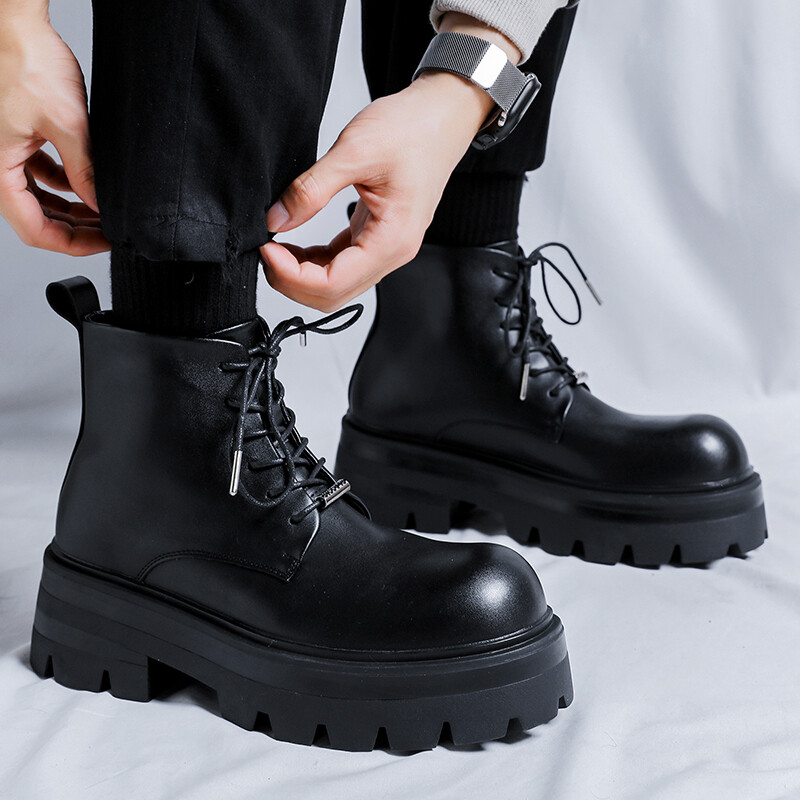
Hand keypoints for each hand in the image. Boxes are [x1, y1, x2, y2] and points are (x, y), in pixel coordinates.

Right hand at [0, 11, 107, 254]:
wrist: (14, 24)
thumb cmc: (26, 61)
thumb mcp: (66, 123)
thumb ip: (84, 170)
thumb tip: (99, 205)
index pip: (34, 229)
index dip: (71, 244)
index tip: (103, 243)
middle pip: (37, 218)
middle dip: (76, 229)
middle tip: (110, 232)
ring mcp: (4, 154)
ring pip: (40, 199)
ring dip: (72, 209)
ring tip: (104, 212)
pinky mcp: (15, 140)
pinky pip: (40, 176)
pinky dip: (65, 185)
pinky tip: (88, 185)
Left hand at [262, 75, 500, 310]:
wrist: (441, 117)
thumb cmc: (413, 130)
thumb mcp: (354, 150)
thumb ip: (311, 189)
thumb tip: (276, 220)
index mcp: (392, 240)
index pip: (332, 284)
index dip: (291, 275)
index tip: (266, 247)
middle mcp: (393, 253)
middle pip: (333, 295)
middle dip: (292, 281)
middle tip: (265, 249)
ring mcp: (386, 248)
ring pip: (336, 285)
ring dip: (301, 275)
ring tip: (275, 245)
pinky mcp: (377, 238)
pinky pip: (341, 265)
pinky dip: (314, 262)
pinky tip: (294, 243)